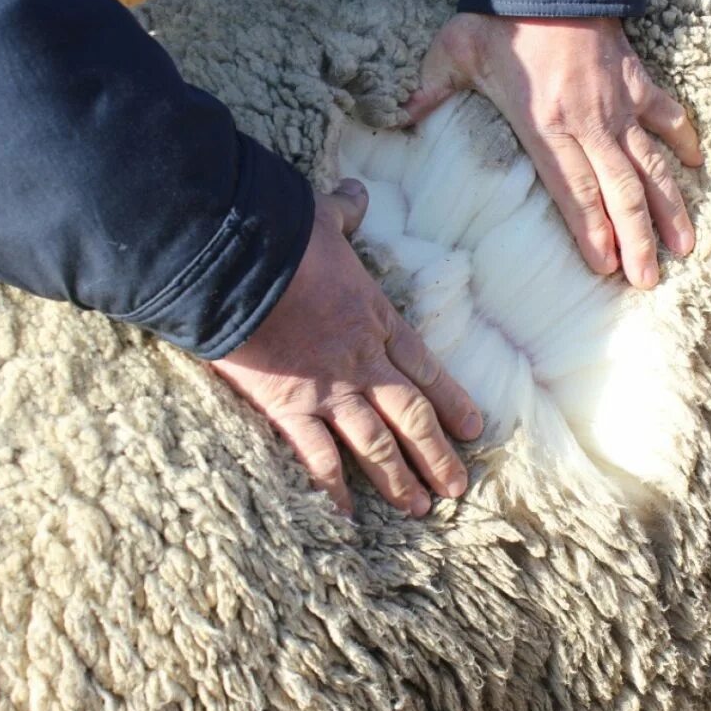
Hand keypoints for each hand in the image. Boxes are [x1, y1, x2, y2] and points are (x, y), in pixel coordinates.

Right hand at [208, 180, 482, 516]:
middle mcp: (362, 361)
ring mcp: (328, 389)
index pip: (425, 367)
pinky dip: (331, 489)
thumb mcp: (322, 216)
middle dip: (437, 454)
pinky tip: (345, 517)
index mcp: (375, 317)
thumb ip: (345, 213)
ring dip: (400, 480)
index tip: (474, 427)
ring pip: (376, 444)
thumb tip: (356, 193)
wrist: (236, 260)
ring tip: (420, 509)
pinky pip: (317, 458)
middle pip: (412, 415)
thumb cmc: (281, 236)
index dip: (453, 400)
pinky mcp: (288, 407)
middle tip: (457, 488)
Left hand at [405, 14, 702, 287]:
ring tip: (685, 247)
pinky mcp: (636, 81)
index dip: (591, 230)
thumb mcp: (456, 50)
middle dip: (636, 239)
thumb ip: (432, 90)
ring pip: (651, 164)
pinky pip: (667, 115)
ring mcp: (618, 104)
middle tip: (648, 280)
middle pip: (619, 190)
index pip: (573, 189)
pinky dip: (684, 141)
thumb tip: (401, 116)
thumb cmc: (500, 15)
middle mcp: (588, 122)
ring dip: (669, 206)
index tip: (607, 267)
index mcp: (544, 124)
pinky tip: (696, 168)